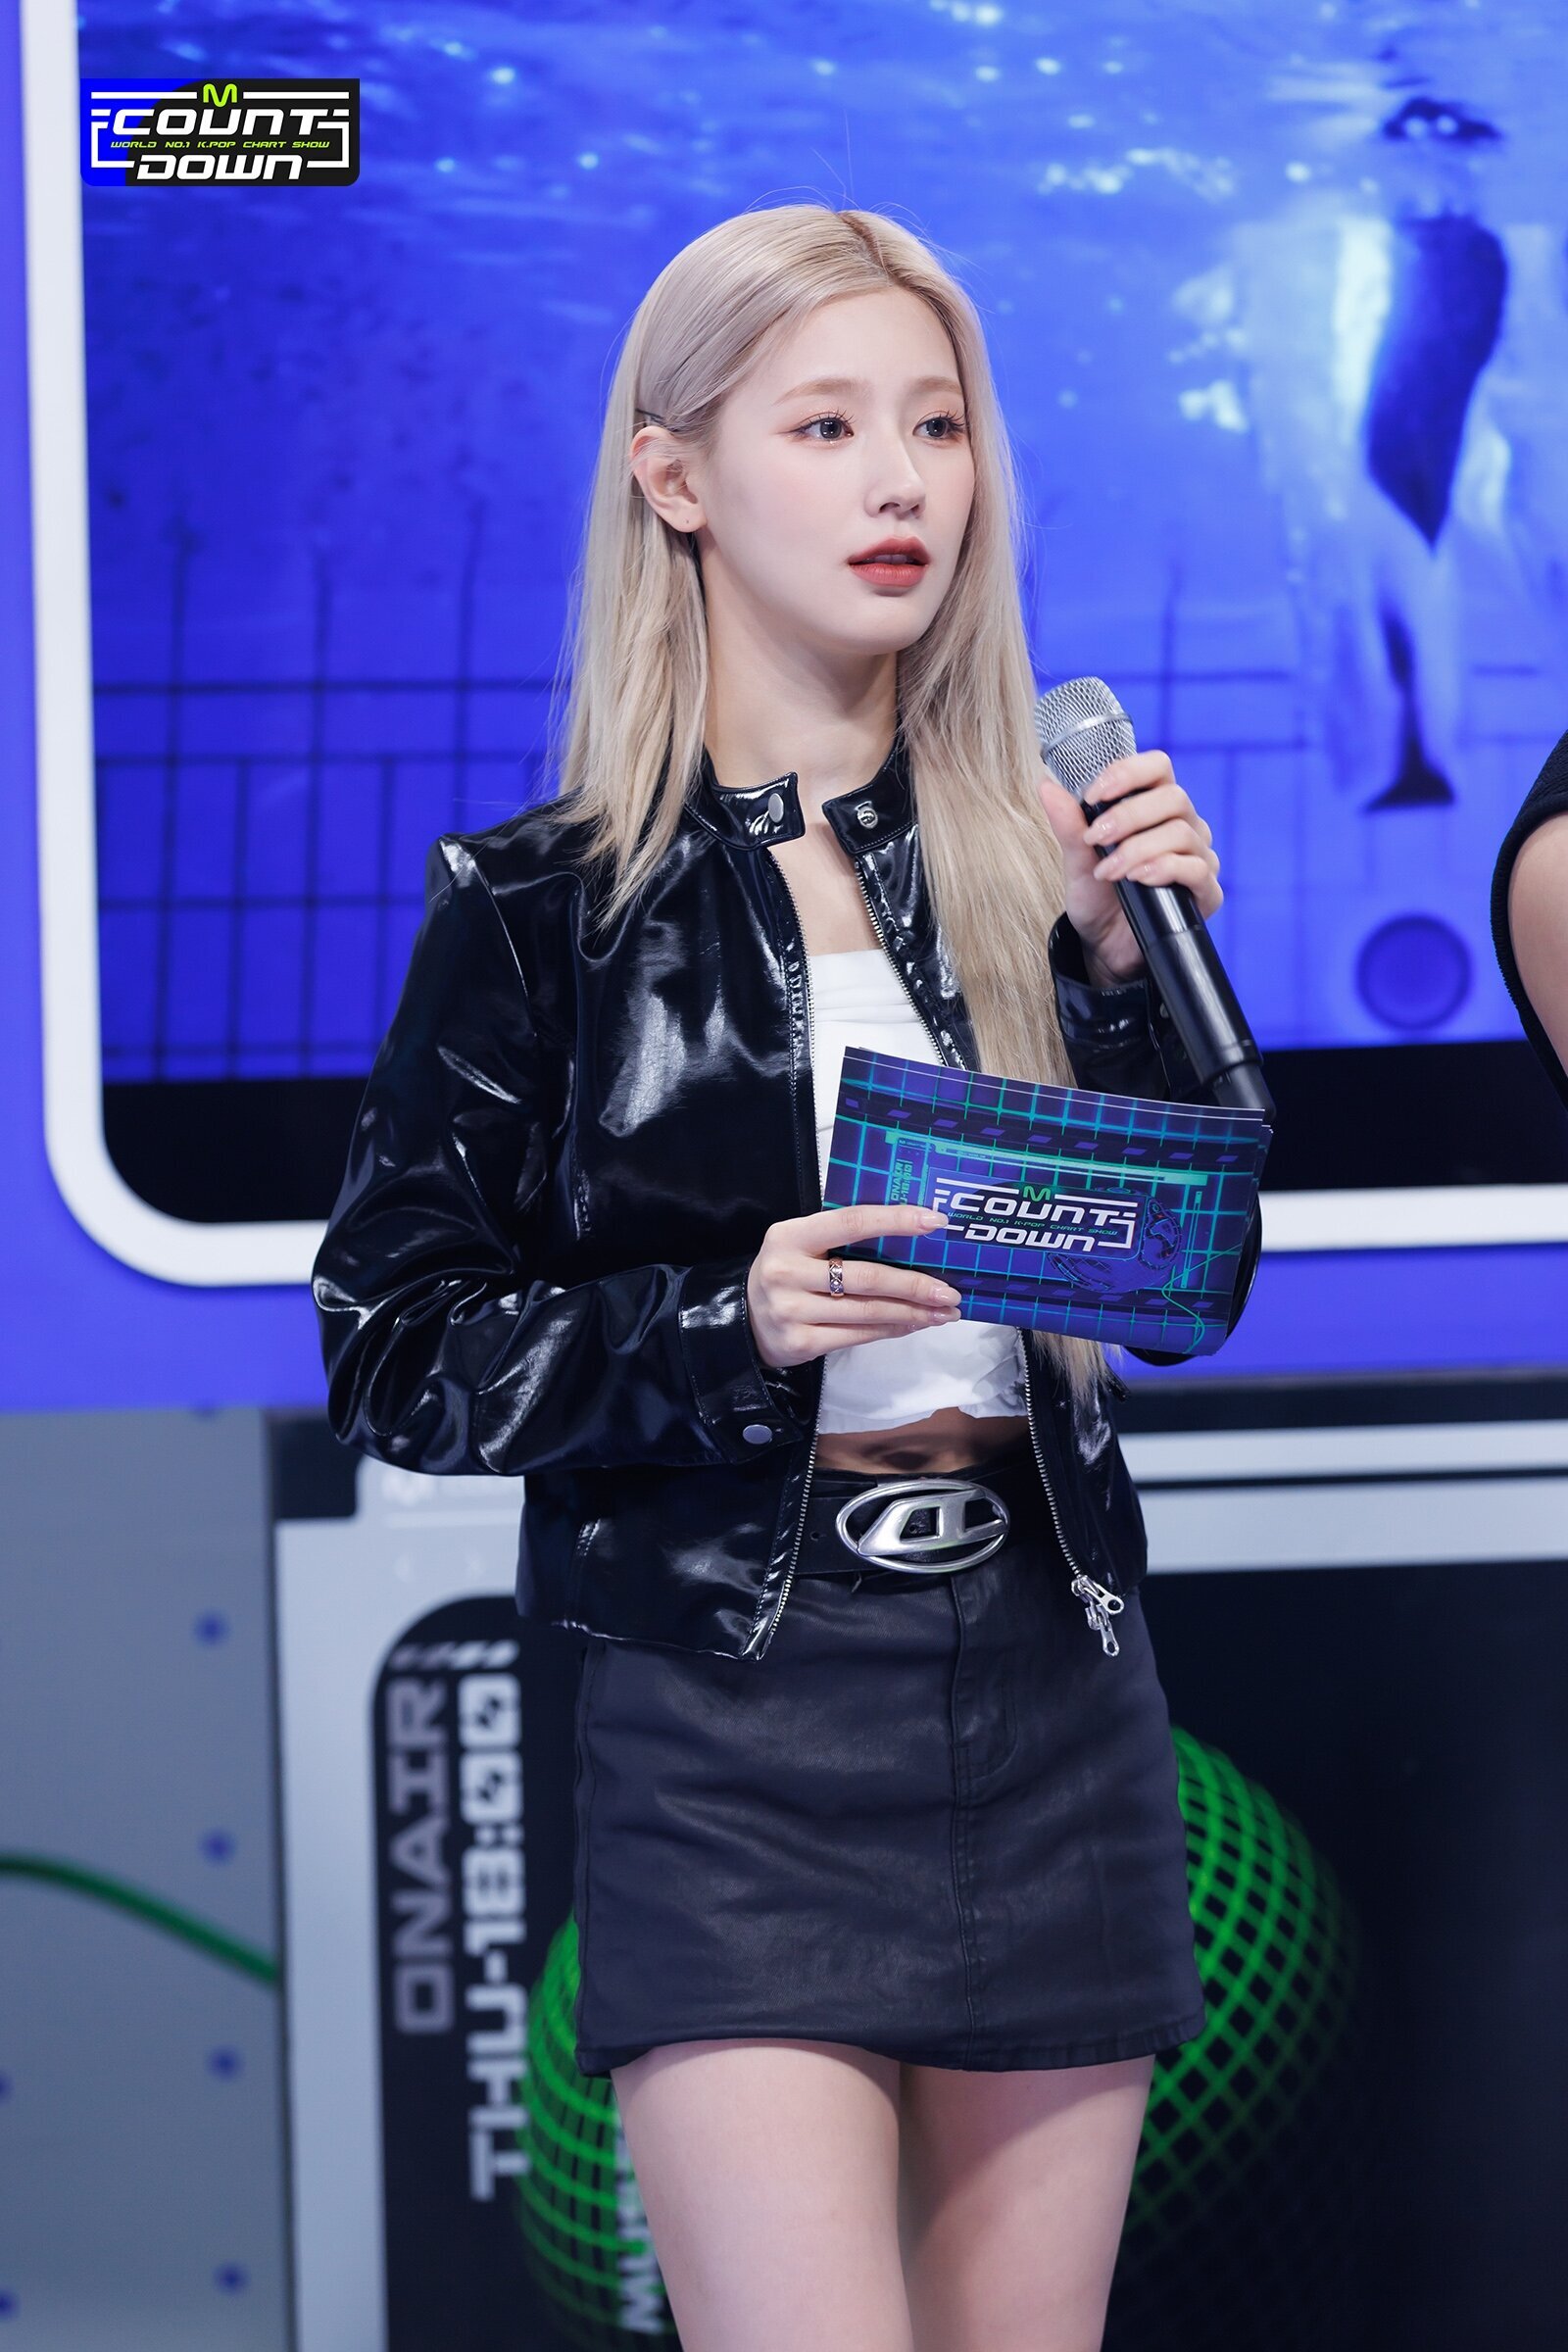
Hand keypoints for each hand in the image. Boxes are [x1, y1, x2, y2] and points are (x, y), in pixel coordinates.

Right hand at [747, 1203, 962, 1369]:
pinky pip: (859, 1335)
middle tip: (950, 1291)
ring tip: (943, 1312)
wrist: (744, 1320)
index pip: (851, 1222)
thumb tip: (913, 1237)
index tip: (936, 1222)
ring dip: (912, 1313)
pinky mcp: (801, 1343)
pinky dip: (892, 1329)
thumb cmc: (787, 1273)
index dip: (896, 1221)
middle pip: (867, 1277)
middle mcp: (788, 1272)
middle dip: (915, 1285)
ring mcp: (792, 1310)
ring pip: (868, 1311)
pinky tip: (914, 1325)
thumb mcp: (801, 1245)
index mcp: (790, 1235)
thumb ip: (841, 1237)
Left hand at [1037, 751, 1222, 984]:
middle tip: (1096, 839)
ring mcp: (1198, 857)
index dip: (1128, 772)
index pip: (1158, 767)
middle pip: (1173, 798)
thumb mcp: (1077, 861)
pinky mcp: (1206, 892)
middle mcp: (1183, 827)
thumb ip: (1069, 825)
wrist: (1105, 946)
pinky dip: (1164, 869)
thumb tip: (1047, 786)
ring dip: (1138, 849)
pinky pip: (1197, 868)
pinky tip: (1138, 878)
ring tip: (1110, 871)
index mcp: (1155, 808)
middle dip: (1129, 816)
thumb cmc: (1098, 897)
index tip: (1093, 795)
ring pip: (1182, 832)